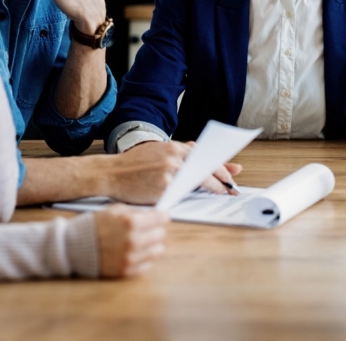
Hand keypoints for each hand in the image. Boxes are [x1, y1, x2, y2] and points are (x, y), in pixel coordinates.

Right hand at [94, 205, 169, 277]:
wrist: (76, 246)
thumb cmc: (96, 225)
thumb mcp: (115, 210)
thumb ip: (136, 212)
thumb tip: (154, 214)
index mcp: (131, 222)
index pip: (160, 218)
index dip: (163, 216)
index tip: (162, 216)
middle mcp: (133, 240)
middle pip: (161, 235)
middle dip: (157, 229)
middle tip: (149, 228)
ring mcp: (130, 257)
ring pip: (158, 250)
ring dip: (153, 244)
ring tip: (142, 240)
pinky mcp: (127, 270)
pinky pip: (147, 264)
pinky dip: (144, 257)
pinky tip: (134, 251)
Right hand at [106, 141, 241, 204]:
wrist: (111, 173)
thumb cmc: (134, 164)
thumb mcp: (157, 151)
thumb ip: (179, 154)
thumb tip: (199, 153)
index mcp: (173, 147)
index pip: (204, 155)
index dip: (221, 165)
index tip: (233, 172)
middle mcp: (173, 157)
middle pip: (206, 167)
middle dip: (223, 177)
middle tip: (232, 186)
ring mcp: (169, 172)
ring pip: (199, 181)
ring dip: (214, 187)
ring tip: (223, 192)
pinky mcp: (163, 188)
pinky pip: (184, 193)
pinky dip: (193, 195)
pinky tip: (201, 199)